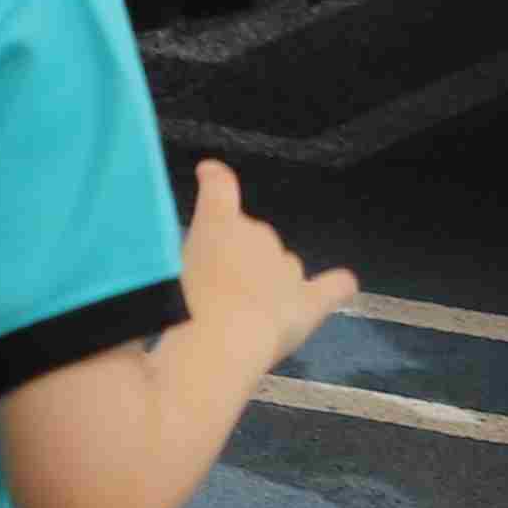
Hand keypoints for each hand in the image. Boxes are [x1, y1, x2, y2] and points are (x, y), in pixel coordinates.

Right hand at [177, 157, 359, 375]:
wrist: (224, 336)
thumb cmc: (183, 302)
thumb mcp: (163, 270)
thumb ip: (172, 255)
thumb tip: (177, 252)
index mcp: (219, 223)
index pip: (220, 188)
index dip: (215, 179)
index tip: (210, 172)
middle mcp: (258, 234)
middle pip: (251, 239)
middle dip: (238, 259)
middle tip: (214, 293)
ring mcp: (287, 267)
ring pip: (280, 266)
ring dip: (267, 281)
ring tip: (243, 314)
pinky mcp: (308, 301)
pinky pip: (333, 286)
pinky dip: (338, 284)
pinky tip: (343, 284)